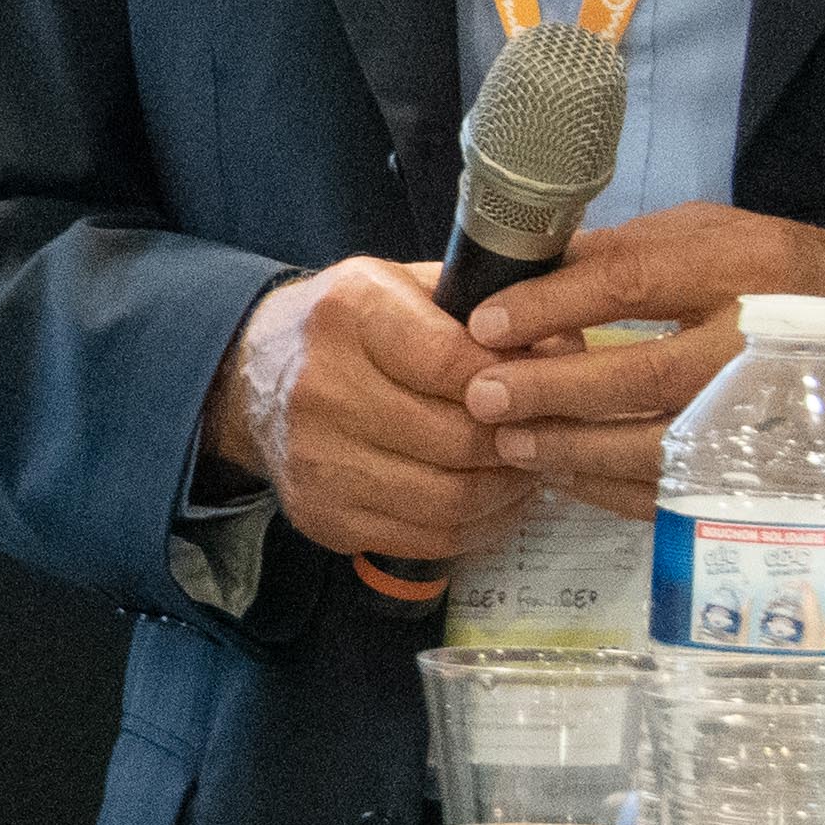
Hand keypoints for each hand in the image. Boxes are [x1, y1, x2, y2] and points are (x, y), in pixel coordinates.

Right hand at [204, 257, 531, 563]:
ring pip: (450, 498)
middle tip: (549, 434)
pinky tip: (494, 501)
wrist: (251, 378)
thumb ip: (485, 309)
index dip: (513, 382)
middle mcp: (320, 387)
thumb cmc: (350, 328)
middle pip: (457, 439)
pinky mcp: (321, 515)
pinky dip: (478, 527)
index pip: (452, 363)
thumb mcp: (406, 286)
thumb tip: (572, 348)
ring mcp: (315, 459)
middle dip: (519, 441)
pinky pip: (428, 539)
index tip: (543, 385)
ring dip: (507, 491)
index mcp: (347, 313)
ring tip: (527, 468)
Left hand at [460, 204, 824, 514]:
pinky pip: (680, 492)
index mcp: (747, 266)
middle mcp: (762, 344)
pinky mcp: (770, 471)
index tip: (487, 323)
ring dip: (573, 449)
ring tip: (510, 441)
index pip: (632, 282)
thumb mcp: (714, 234)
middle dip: (553, 389)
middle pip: (645, 375)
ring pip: (660, 447)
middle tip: (484, 395)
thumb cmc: (778, 274)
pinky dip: (612, 489)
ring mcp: (772, 416)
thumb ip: (627, 251)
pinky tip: (564, 474)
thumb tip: (528, 271)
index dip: (552, 305)